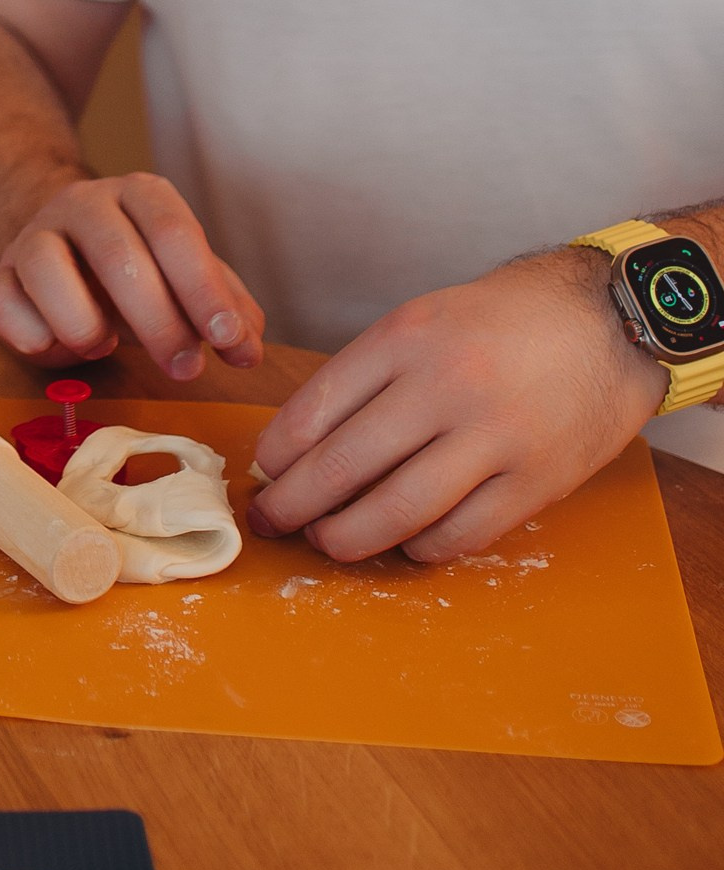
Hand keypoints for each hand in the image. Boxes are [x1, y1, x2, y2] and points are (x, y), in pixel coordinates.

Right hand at [0, 171, 264, 382]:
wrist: (61, 256)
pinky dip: (33, 337)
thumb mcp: (189, 280)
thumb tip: (247, 351)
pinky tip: (57, 346)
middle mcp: (82, 203)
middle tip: (184, 369)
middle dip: (158, 322)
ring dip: (85, 325)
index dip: (203, 289)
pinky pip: (3, 305)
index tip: (228, 340)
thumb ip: (226, 311)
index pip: (174, 232)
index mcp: (140, 194)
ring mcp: (33, 235)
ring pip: (46, 267)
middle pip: (117, 255)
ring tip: (106, 348)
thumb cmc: (140, 272)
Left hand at [250, 252, 663, 564]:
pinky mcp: (534, 483)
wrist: (606, 322)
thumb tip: (297, 447)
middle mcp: (445, 386)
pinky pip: (458, 536)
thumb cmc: (501, 323)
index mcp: (406, 338)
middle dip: (291, 506)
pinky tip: (402, 542)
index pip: (316, 407)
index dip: (277, 453)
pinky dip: (418, 548)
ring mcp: (493, 438)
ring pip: (395, 511)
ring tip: (325, 541)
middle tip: (268, 522)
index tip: (263, 473)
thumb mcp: (422, 321)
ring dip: (345, 537)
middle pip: (343, 466)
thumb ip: (365, 378)